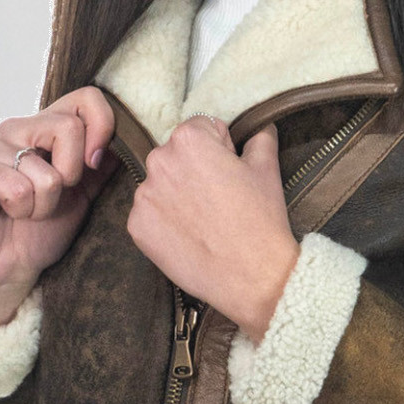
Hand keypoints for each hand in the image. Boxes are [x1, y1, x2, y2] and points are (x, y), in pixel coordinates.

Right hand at [0, 85, 118, 341]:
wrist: (11, 267)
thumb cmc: (42, 230)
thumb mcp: (85, 193)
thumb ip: (101, 162)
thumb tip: (126, 137)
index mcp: (48, 127)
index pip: (86, 98)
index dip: (102, 127)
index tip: (95, 164)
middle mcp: (19, 129)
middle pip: (68, 127)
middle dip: (71, 175)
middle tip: (54, 196)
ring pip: (45, 170)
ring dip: (45, 203)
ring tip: (29, 210)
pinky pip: (17, 188)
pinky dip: (22, 209)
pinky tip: (10, 213)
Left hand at [125, 117, 298, 339]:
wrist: (251, 276)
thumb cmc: (260, 220)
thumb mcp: (267, 169)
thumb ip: (259, 137)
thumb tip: (258, 128)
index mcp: (189, 139)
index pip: (201, 127)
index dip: (220, 149)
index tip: (230, 173)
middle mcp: (158, 161)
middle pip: (176, 154)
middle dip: (194, 169)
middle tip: (219, 198)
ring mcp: (144, 195)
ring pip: (162, 184)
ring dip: (178, 194)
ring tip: (205, 220)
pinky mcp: (137, 226)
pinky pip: (150, 213)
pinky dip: (165, 221)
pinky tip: (189, 235)